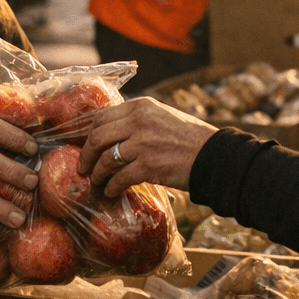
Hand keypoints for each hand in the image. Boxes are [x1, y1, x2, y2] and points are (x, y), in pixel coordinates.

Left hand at [74, 98, 217, 197]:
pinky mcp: (149, 166)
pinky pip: (119, 178)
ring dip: (97, 174)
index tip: (87, 147)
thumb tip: (111, 134)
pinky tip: (112, 192)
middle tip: (84, 168)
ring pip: (105, 159)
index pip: (101, 116)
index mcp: (141, 106)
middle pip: (97, 137)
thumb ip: (138, 120)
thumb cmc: (190, 139)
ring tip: (98, 182)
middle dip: (86, 156)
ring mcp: (143, 143)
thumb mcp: (162, 117)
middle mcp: (139, 121)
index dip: (89, 134)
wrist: (215, 156)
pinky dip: (112, 188)